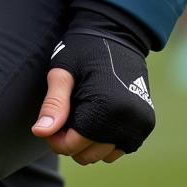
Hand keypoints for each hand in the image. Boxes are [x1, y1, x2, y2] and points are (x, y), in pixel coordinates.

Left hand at [31, 30, 155, 164]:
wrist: (116, 33)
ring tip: (79, 113)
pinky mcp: (146, 123)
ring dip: (89, 142)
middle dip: (71, 141)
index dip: (55, 138)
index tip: (47, 124)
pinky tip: (95, 116)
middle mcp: (128, 120)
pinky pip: (121, 146)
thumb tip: (40, 132)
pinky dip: (106, 139)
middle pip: (90, 153)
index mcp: (105, 107)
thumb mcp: (62, 72)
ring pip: (106, 154)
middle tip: (62, 117)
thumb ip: (53, 104)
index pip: (74, 145)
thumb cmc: (83, 49)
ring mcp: (140, 124)